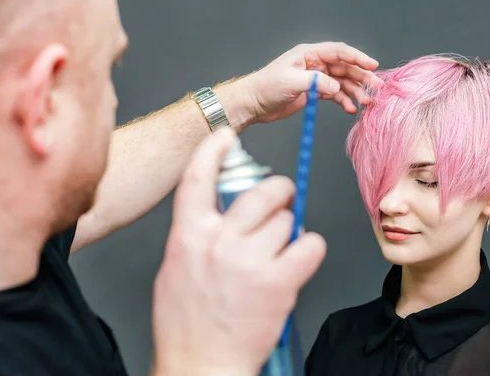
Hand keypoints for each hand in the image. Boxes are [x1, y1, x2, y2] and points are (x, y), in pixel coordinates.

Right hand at [151, 128, 326, 375]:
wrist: (202, 365)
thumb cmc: (188, 321)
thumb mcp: (178, 267)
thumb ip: (200, 234)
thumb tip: (227, 211)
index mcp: (188, 235)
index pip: (198, 177)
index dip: (214, 150)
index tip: (226, 136)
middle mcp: (218, 241)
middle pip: (263, 191)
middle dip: (280, 192)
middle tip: (282, 202)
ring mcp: (249, 260)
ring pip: (288, 220)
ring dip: (289, 232)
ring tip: (277, 256)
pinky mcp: (278, 282)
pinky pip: (310, 245)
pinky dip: (309, 251)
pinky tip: (296, 264)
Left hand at [244, 41, 383, 122]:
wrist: (254, 104)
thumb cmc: (266, 87)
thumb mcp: (291, 81)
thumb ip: (316, 82)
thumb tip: (336, 86)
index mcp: (308, 54)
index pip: (339, 52)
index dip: (357, 57)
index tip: (372, 65)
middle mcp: (314, 64)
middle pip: (345, 68)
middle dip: (362, 77)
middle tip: (376, 88)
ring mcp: (315, 78)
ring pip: (342, 82)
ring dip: (355, 91)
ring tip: (366, 102)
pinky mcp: (314, 92)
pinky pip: (335, 94)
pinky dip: (344, 101)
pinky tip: (351, 108)